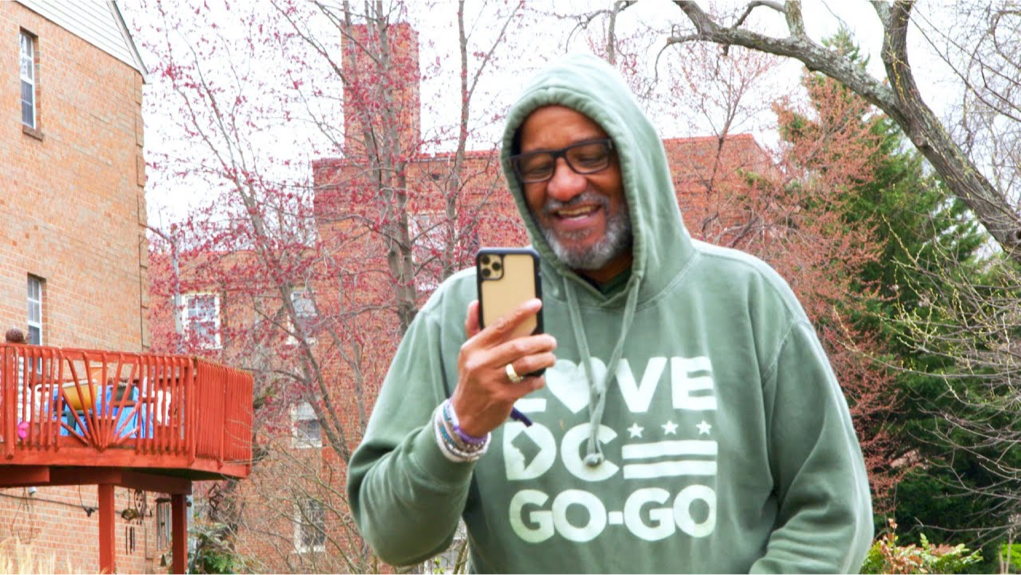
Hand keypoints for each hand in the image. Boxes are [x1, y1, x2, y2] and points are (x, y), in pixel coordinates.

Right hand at [451, 298, 556, 436]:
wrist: (464, 415)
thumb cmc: (471, 379)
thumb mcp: (468, 354)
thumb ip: (473, 328)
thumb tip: (476, 303)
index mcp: (473, 348)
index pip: (500, 325)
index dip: (520, 313)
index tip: (536, 304)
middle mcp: (481, 363)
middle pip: (519, 346)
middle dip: (541, 341)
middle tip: (551, 342)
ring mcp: (492, 381)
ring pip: (527, 364)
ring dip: (545, 359)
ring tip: (550, 358)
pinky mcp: (503, 397)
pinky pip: (529, 383)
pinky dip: (539, 379)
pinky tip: (540, 377)